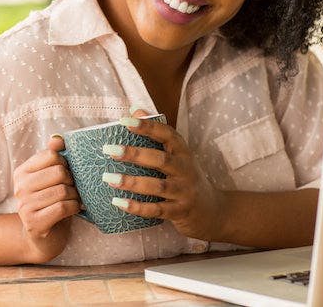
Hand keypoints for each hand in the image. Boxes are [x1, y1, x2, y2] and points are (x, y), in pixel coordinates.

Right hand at [13, 135, 80, 261]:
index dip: (66, 163)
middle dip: (72, 181)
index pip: (51, 155)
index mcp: (22, 172)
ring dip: (75, 196)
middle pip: (59, 172)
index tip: (68, 173)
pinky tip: (74, 209)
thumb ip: (53, 156)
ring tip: (74, 199)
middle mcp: (19, 188)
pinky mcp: (34, 223)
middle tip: (73, 189)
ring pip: (62, 191)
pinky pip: (62, 207)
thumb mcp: (50, 178)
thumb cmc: (50, 203)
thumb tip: (59, 139)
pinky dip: (73, 207)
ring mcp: (25, 206)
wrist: (43, 238)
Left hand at [104, 109, 225, 240]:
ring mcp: (184, 192)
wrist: (213, 212)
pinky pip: (157, 210)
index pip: (167, 134)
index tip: (125, 120)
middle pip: (161, 160)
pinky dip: (137, 207)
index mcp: (183, 153)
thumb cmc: (187, 178)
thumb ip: (157, 134)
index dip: (147, 126)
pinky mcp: (180, 212)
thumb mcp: (178, 156)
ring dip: (132, 182)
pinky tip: (118, 202)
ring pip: (158, 186)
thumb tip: (133, 110)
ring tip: (109, 178)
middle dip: (134, 154)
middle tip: (109, 150)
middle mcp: (186, 170)